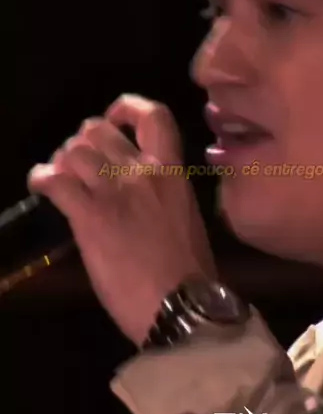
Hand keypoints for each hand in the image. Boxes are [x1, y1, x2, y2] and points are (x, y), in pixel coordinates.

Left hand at [28, 95, 215, 345]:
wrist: (180, 305)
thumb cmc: (190, 275)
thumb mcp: (187, 220)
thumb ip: (164, 196)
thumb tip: (141, 198)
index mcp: (173, 172)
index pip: (154, 117)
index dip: (127, 108)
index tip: (114, 119)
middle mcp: (142, 172)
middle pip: (98, 130)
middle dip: (81, 143)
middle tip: (79, 166)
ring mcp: (114, 192)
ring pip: (74, 151)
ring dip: (61, 162)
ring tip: (60, 180)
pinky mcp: (89, 216)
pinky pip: (55, 181)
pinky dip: (41, 179)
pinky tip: (40, 186)